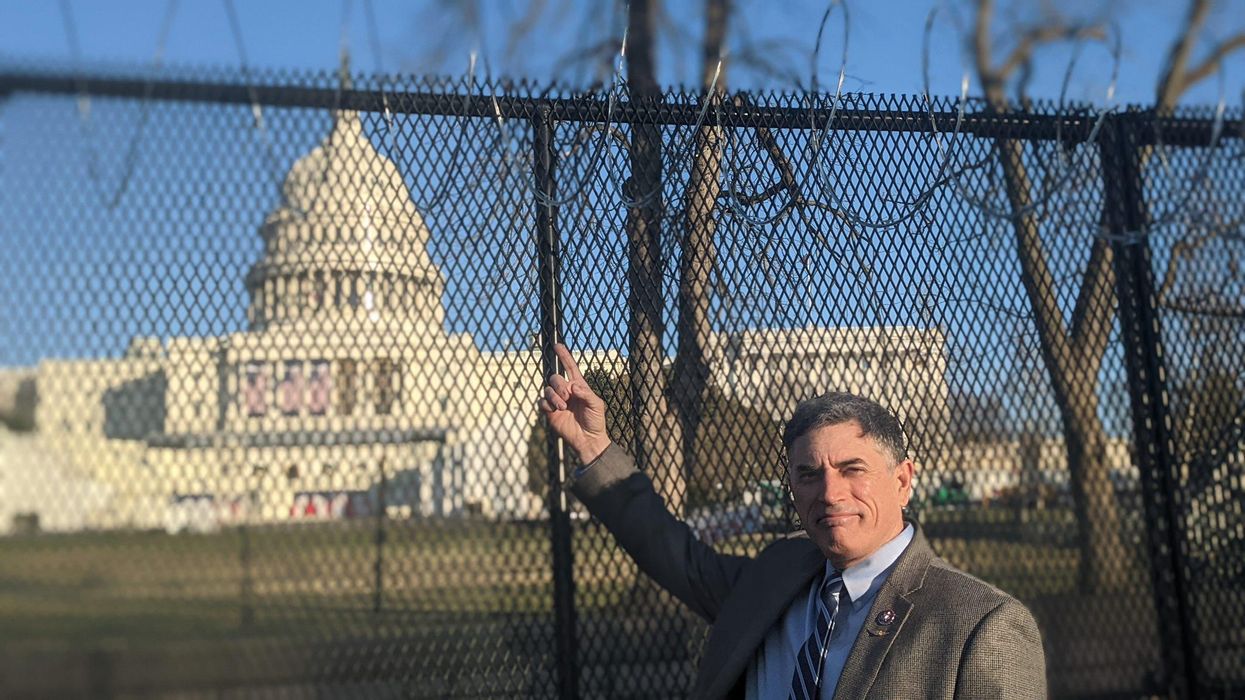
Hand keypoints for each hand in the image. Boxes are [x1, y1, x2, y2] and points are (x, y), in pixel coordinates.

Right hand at [539, 343, 610, 463]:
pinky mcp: (550, 412)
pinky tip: (554, 410)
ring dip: (554, 396)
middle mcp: (566, 391)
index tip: (558, 345)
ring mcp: (557, 401)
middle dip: (559, 385)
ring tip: (562, 406)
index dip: (564, 356)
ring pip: (548, 389)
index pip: (570, 367)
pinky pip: (542, 402)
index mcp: (579, 386)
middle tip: (567, 397)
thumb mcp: (596, 405)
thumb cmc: (595, 420)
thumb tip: (573, 386)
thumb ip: (586, 393)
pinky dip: (546, 404)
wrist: (588, 439)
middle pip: (555, 378)